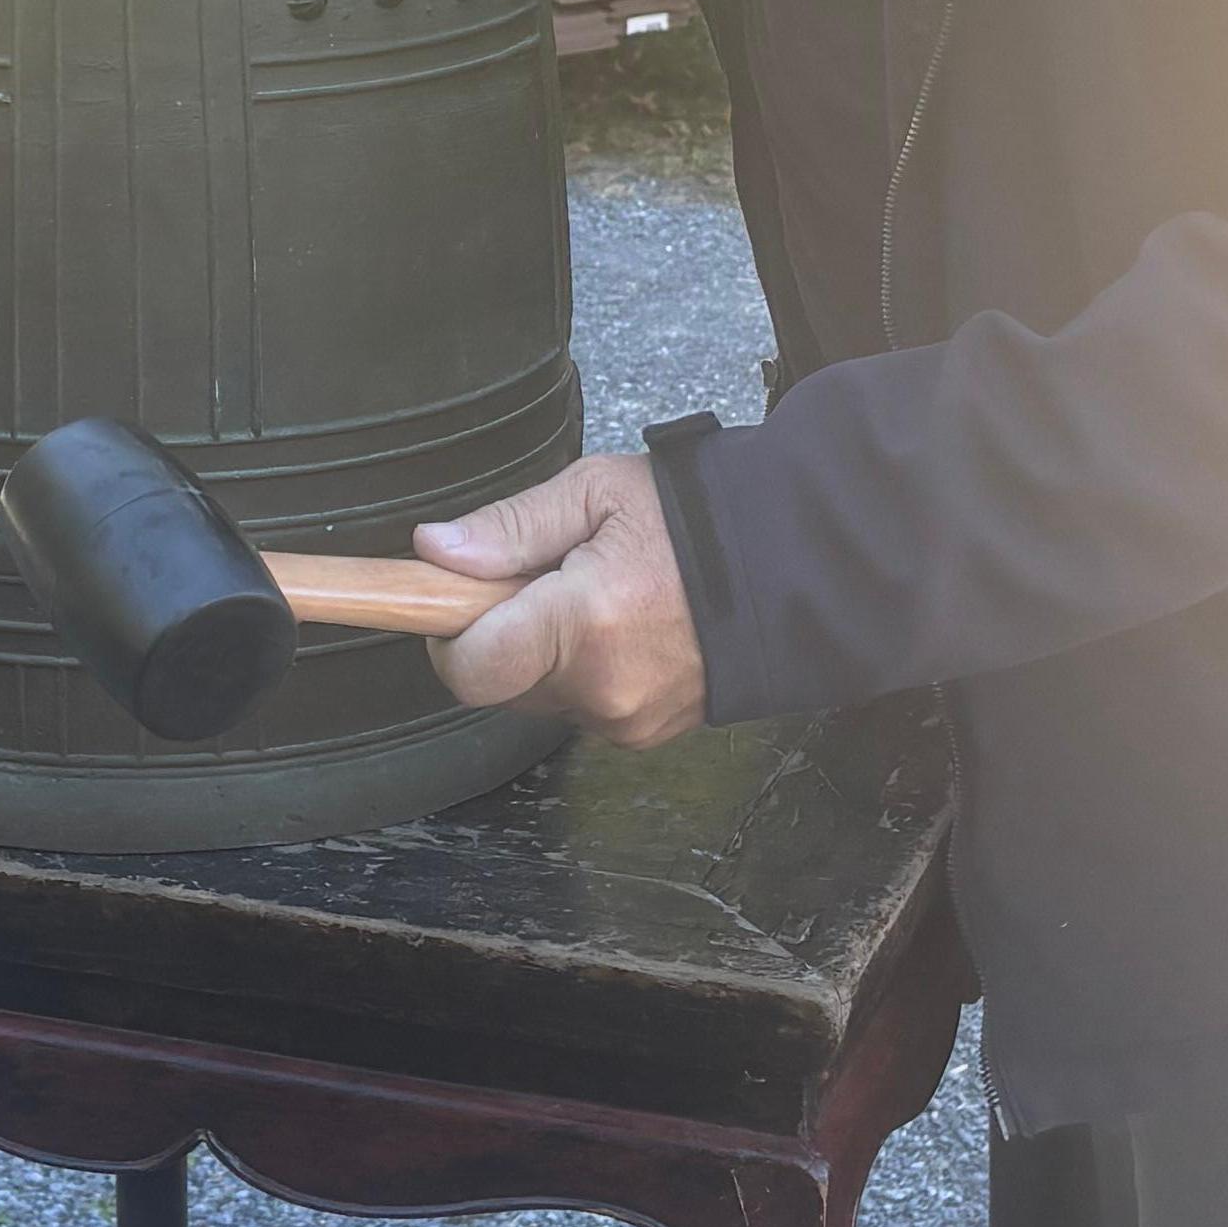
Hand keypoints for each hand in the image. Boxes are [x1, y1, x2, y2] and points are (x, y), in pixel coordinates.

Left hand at [414, 450, 705, 746]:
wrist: (791, 564)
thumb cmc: (698, 519)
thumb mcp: (596, 492)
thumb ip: (511, 527)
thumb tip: (436, 551)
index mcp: (583, 623)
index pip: (471, 669)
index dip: (447, 639)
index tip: (456, 605)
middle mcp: (601, 686)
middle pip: (500, 684)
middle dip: (504, 636)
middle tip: (543, 581)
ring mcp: (627, 718)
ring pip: (540, 698)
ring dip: (545, 657)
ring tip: (595, 600)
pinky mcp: (645, 733)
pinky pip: (582, 709)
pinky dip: (584, 674)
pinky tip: (623, 630)